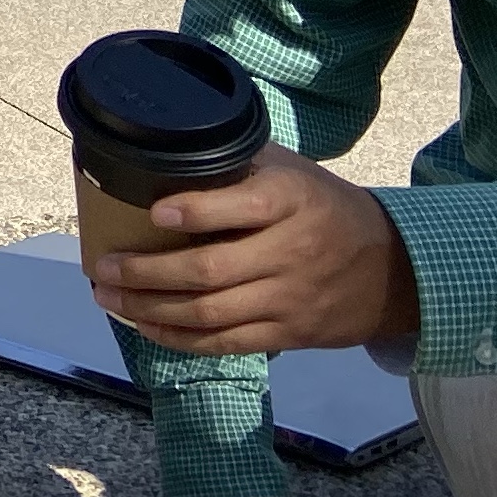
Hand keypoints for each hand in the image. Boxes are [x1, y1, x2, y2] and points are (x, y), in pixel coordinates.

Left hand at [85, 147, 417, 355]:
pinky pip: (225, 343)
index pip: (243, 206)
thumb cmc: (324, 208)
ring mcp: (289, 298)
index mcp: (292, 201)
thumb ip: (239, 165)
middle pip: (210, 270)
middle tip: (102, 268)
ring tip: (109, 298)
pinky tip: (144, 325)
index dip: (196, 211)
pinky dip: (178, 338)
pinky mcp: (288, 333)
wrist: (394, 269)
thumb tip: (163, 153)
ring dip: (149, 309)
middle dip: (146, 273)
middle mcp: (291, 251)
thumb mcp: (292, 172)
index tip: (154, 212)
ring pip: (210, 313)